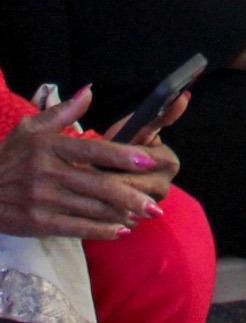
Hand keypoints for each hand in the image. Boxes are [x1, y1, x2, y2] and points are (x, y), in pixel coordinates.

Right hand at [0, 88, 176, 241]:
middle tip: (155, 202)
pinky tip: (119, 230)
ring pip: (90, 208)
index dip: (122, 156)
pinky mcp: (36, 223)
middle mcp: (46, 174)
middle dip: (130, 195)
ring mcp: (41, 201)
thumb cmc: (7, 158)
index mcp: (49, 147)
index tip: (147, 161)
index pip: (92, 150)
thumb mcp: (29, 129)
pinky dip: (99, 230)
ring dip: (120, 214)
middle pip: (97, 185)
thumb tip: (90, 92)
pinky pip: (74, 228)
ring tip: (143, 214)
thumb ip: (62, 112)